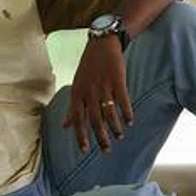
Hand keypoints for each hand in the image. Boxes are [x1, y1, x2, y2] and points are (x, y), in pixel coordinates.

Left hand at [67, 36, 133, 153]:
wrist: (101, 44)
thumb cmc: (88, 68)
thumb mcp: (76, 86)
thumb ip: (72, 108)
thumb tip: (64, 126)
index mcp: (77, 94)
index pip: (78, 120)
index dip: (81, 136)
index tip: (85, 151)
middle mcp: (89, 92)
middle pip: (94, 120)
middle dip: (100, 137)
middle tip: (106, 150)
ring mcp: (103, 86)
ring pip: (109, 112)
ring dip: (115, 127)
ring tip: (120, 137)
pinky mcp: (117, 80)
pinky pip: (123, 101)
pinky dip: (127, 113)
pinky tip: (130, 122)